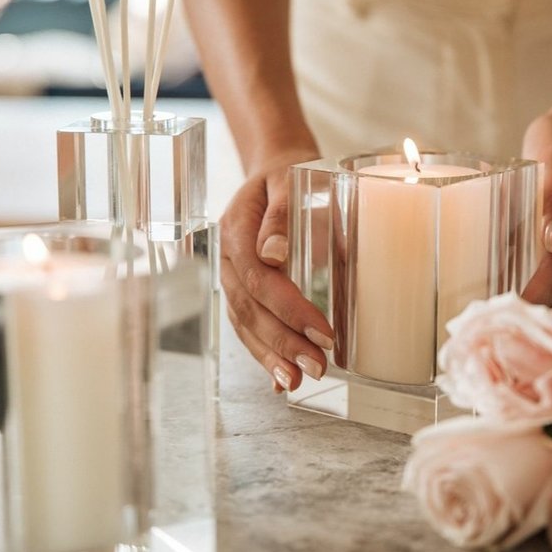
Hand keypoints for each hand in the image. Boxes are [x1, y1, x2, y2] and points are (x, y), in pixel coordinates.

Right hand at [221, 146, 334, 391]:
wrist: (275, 169)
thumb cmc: (290, 173)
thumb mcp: (290, 178)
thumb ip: (282, 213)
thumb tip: (275, 253)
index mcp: (236, 229)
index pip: (258, 278)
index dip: (289, 309)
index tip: (324, 333)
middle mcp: (227, 258)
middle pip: (250, 309)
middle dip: (283, 343)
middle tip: (319, 367)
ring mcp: (230, 277)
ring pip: (244, 324)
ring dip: (271, 357)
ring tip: (300, 383)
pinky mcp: (242, 290)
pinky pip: (247, 326)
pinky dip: (264, 355)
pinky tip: (281, 381)